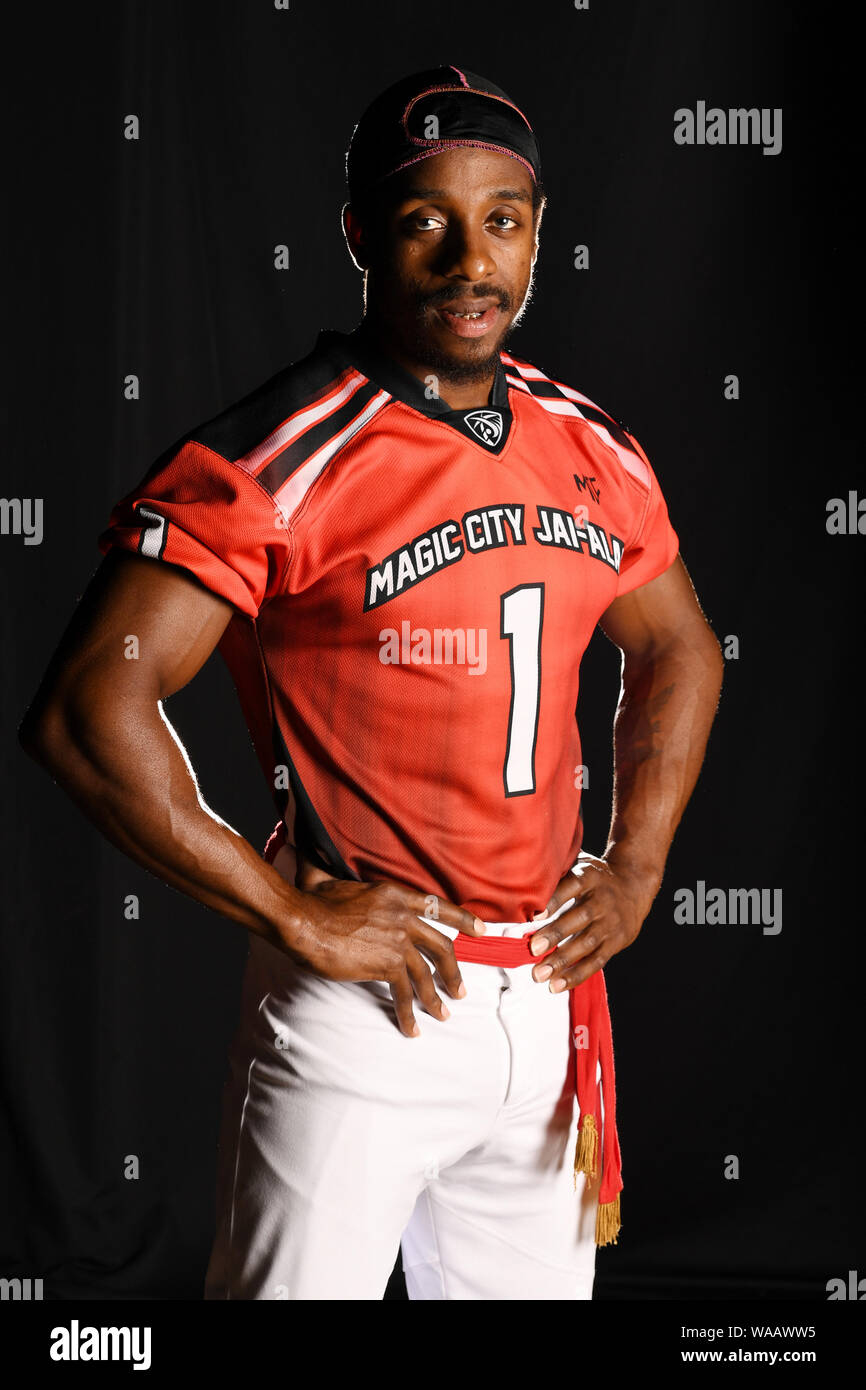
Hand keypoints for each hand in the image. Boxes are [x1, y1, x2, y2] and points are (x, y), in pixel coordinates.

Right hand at [284, 851, 485, 1037]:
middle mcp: (403, 916)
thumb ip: (326, 868)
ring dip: (436, 998)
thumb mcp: (324, 878)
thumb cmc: (310, 901)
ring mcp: (398, 941)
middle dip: (453, 971)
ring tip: (442, 1014)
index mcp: (394, 894)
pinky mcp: (387, 964)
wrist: (303, 921)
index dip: (463, 919)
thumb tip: (306, 852)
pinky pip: (404, 992)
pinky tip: (410, 1027)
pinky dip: (408, 1013)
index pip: (438, 906)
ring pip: (427, 974)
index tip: (480, 930)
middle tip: (459, 990)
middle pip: (441, 946)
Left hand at [528, 850, 659, 991]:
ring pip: (587, 943)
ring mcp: (611, 923)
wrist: (634, 884)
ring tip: (540, 974)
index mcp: (589, 876)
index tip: (535, 915)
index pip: (572, 886)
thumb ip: (557, 876)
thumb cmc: (595, 877)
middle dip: (556, 934)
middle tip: (533, 949)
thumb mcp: (580, 866)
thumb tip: (521, 889)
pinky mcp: (616, 942)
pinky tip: (557, 985)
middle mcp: (602, 900)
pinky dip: (577, 974)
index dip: (554, 900)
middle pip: (580, 917)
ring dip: (563, 960)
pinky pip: (596, 961)